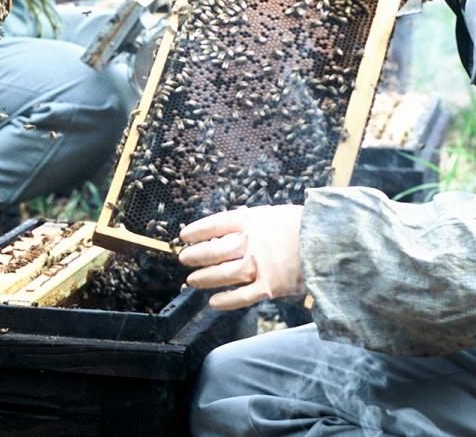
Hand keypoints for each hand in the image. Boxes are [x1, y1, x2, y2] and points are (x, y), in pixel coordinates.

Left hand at [178, 204, 304, 310]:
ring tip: (191, 280)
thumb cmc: (305, 225)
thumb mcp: (275, 214)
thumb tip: (231, 224)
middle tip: (184, 258)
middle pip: (215, 250)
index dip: (197, 230)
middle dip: (196, 255)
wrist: (333, 242)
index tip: (184, 236)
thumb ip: (253, 220)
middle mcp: (252, 242)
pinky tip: (213, 302)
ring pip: (224, 274)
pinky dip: (227, 300)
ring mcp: (261, 265)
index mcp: (252, 220)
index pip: (215, 224)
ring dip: (205, 278)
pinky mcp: (271, 287)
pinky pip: (243, 296)